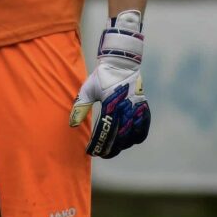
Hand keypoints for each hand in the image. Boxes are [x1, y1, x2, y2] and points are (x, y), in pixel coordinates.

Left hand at [69, 9, 150, 157]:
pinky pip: (144, 127)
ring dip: (124, 145)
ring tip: (115, 148)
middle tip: (102, 153)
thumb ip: (80, 107)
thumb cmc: (102, 76)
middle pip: (120, 137)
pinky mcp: (143, 107)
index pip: (105, 130)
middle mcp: (125, 108)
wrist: (121, 63)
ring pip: (133, 135)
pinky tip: (131, 140)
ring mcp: (136, 108)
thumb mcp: (88, 89)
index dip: (99, 144)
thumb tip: (72, 124)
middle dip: (111, 149)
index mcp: (110, 104)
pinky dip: (138, 136)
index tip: (92, 151)